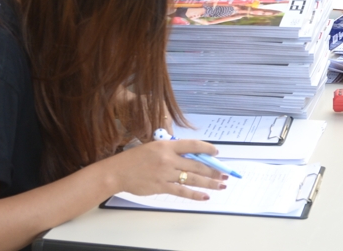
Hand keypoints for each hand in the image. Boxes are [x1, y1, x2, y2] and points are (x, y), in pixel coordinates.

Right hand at [109, 139, 225, 200]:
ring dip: (209, 182)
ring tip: (220, 185)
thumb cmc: (135, 158)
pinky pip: (182, 191)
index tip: (217, 152)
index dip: (207, 148)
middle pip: (196, 164)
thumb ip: (171, 150)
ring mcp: (166, 174)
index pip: (192, 145)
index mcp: (167, 146)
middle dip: (213, 170)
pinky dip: (195, 194)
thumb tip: (191, 156)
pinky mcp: (162, 187)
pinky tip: (205, 196)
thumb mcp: (154, 147)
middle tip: (223, 174)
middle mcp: (168, 159)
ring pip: (193, 178)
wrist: (118, 171)